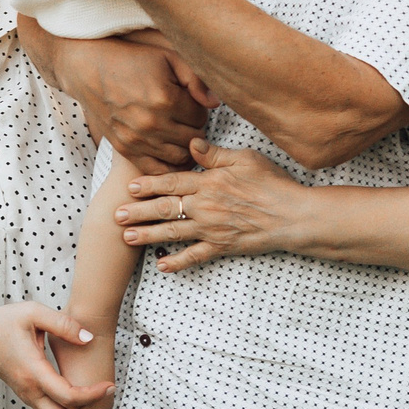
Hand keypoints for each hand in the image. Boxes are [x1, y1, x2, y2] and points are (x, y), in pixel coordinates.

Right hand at [0, 300, 115, 408]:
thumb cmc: (5, 323)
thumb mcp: (33, 313)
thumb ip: (62, 323)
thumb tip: (88, 338)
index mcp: (33, 372)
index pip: (67, 396)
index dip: (93, 395)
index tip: (110, 385)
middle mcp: (30, 391)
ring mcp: (30, 398)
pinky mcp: (32, 399)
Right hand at [18, 20, 208, 171]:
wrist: (89, 70)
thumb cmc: (131, 61)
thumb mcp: (168, 58)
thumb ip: (196, 79)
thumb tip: (215, 103)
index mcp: (165, 99)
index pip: (201, 117)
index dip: (200, 110)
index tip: (191, 102)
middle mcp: (152, 123)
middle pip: (193, 140)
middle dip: (195, 129)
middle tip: (187, 117)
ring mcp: (137, 139)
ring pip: (179, 158)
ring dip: (185, 147)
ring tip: (179, 131)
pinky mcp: (125, 149)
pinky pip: (156, 169)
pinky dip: (168, 165)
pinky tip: (169, 150)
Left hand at [119, 141, 310, 272]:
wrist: (292, 216)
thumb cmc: (272, 183)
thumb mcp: (245, 159)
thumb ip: (214, 154)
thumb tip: (190, 143)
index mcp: (209, 183)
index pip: (172, 181)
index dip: (149, 184)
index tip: (130, 187)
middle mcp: (205, 207)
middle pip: (165, 208)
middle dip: (138, 212)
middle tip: (116, 215)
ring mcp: (212, 229)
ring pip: (173, 233)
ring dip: (148, 235)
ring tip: (127, 237)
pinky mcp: (221, 246)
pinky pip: (195, 257)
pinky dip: (177, 262)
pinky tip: (161, 265)